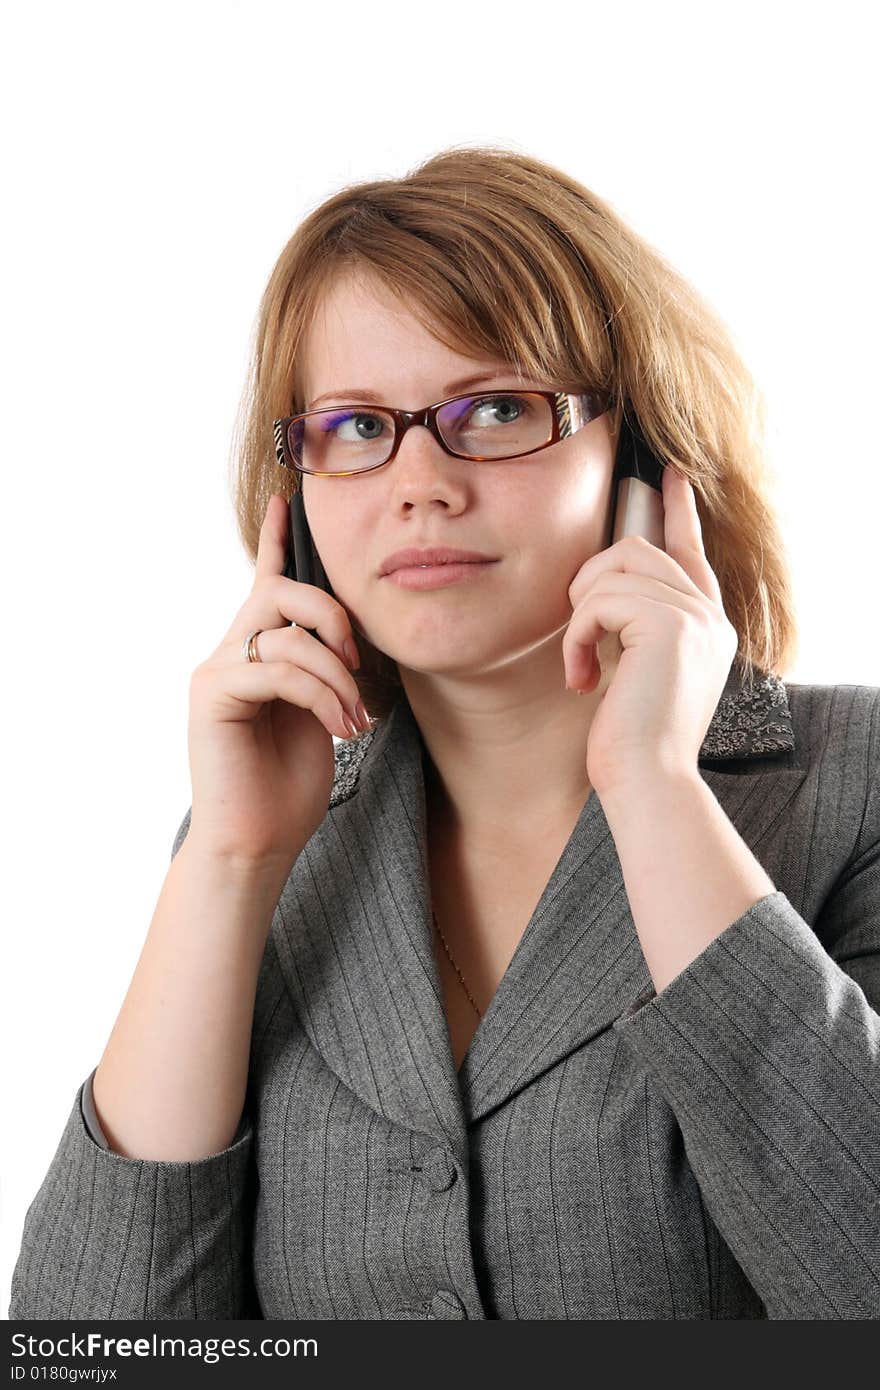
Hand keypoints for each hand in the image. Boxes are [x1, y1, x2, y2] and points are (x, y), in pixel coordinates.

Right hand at [185, 494, 369, 868]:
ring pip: (284, 629)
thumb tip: (347, 642)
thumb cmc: (289, 785)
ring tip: (355, 718)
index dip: (277, 540)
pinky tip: (340, 730)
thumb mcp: (322, 713)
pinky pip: (276, 668)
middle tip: (358, 664)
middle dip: (332, 615)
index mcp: (258, 652)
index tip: (290, 499)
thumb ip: (324, 669)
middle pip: (279, 589)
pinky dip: (320, 696)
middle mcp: (230, 652)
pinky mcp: (211, 695)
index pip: (265, 581)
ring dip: (335, 673)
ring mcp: (216, 671)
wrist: (258, 843)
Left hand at [563, 466, 738, 798]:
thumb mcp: (635, 674)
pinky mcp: (671, 624)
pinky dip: (578, 636)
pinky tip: (581, 678)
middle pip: (638, 548)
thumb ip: (634, 628)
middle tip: (579, 636)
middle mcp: (709, 616)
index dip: (679, 512)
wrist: (648, 781)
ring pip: (616, 566)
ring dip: (582, 614)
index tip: (669, 477)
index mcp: (706, 627)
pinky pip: (601, 600)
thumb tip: (600, 591)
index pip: (691, 553)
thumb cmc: (630, 743)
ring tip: (581, 665)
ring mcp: (694, 617)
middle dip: (592, 582)